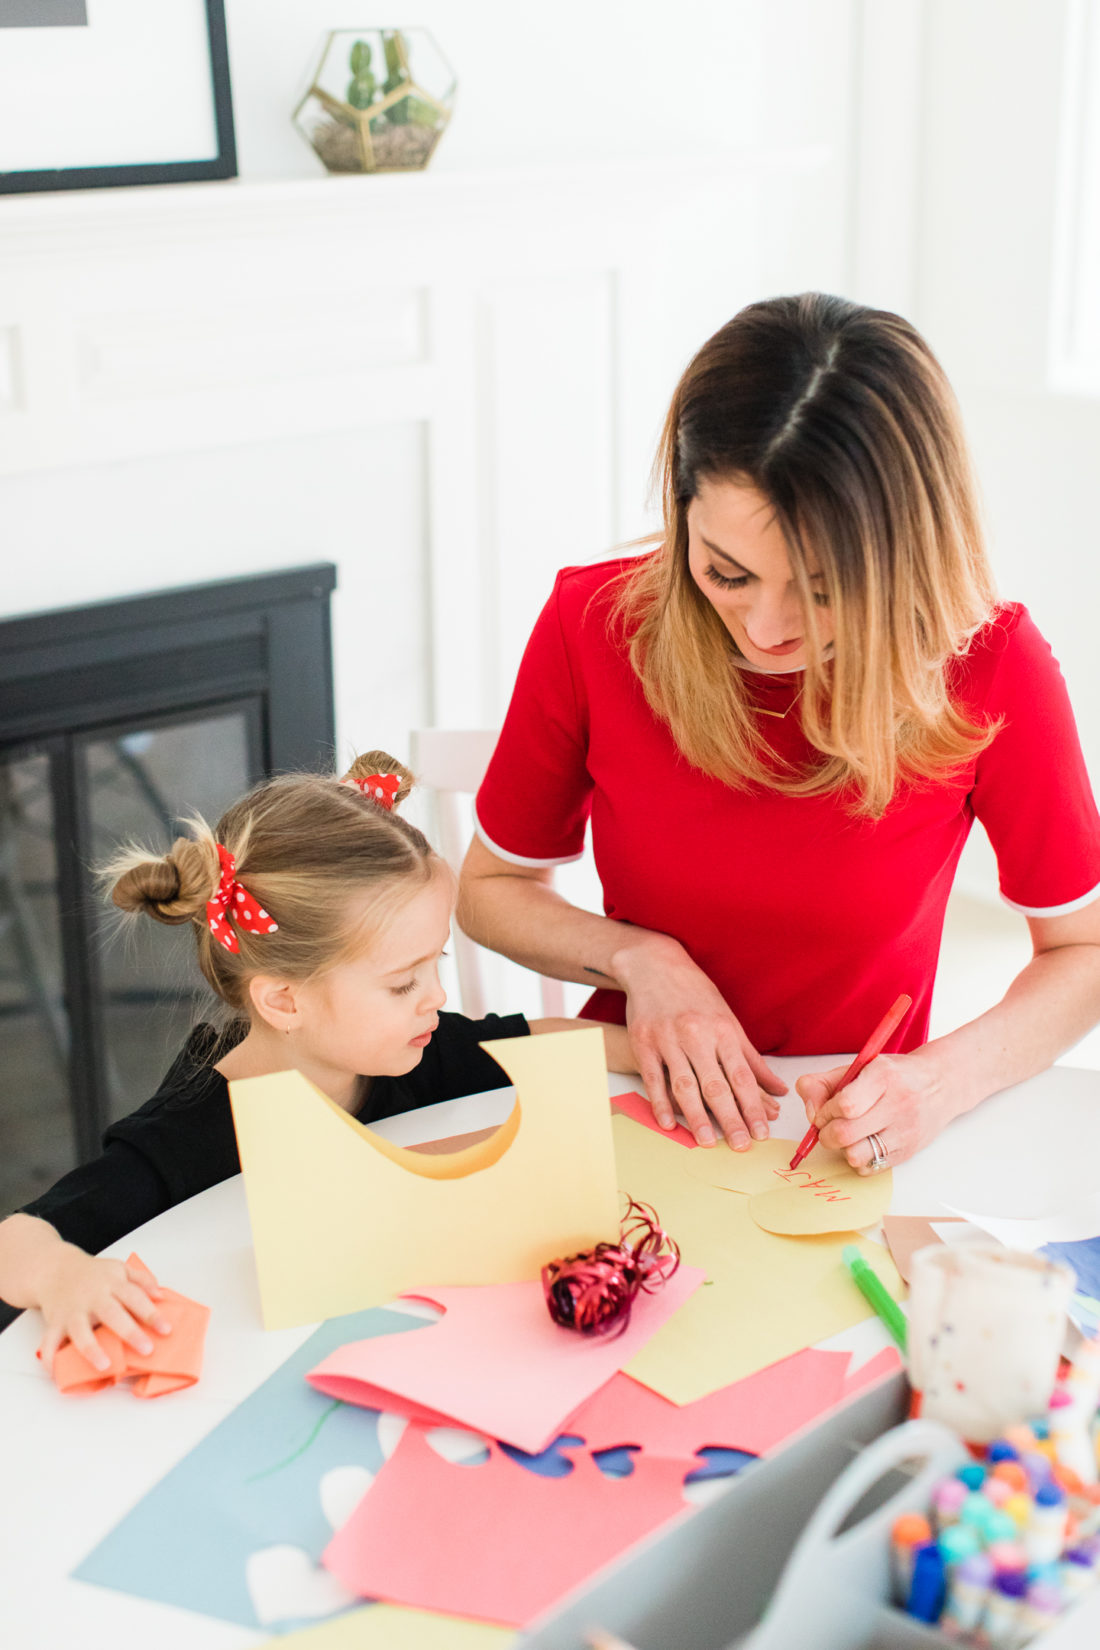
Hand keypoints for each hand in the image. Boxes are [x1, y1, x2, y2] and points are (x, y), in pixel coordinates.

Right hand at [36, 1248, 171, 1374]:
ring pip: (80, 1330)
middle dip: (129, 1332)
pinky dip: (51, 1358)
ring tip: (105, 1366)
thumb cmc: (93, 1274)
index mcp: (112, 1283)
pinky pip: (50, 1341)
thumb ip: (141, 1279)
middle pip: (112, 1314)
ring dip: (92, 1349)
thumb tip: (160, 1294)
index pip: (135, 1297)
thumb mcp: (119, 1268)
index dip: (151, 1313)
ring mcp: (73, 1311)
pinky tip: (57, 1372)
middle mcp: (93, 1297)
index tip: (166, 1329)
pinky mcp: (55, 1323)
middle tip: (147, 1349)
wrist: (56, 1269)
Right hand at [614, 934, 786, 1148]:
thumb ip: (752, 1060)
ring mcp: (668, 1039)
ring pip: (685, 1084)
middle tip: (740, 1145)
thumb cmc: (696, 996)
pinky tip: (670, 1123)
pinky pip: (654, 1078)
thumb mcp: (728, 1021)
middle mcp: (697, 1035)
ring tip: (706, 1142)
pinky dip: (661, 1103)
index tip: (762, 1131)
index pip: (742, 1076)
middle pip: (716, 1085)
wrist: (655, 966)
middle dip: (730, 1118)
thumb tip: (779, 1090)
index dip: (754, 1106)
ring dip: (696, 1117)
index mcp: (723, 1030)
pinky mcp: (644, 1043)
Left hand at [796, 1048, 947, 1170]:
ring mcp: (905, 1130)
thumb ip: (823, 1084)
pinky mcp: (908, 1151)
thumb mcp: (858, 1067)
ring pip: (856, 1156)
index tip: (823, 1111)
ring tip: (848, 1136)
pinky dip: (858, 1160)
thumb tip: (810, 1112)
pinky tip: (863, 1144)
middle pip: (845, 1134)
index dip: (825, 1112)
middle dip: (826, 1134)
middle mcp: (898, 1103)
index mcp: (883, 1076)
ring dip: (842, 1149)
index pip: (844, 1105)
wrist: (941, 1083)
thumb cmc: (894, 1075)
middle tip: (828, 1128)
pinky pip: (869, 1168)